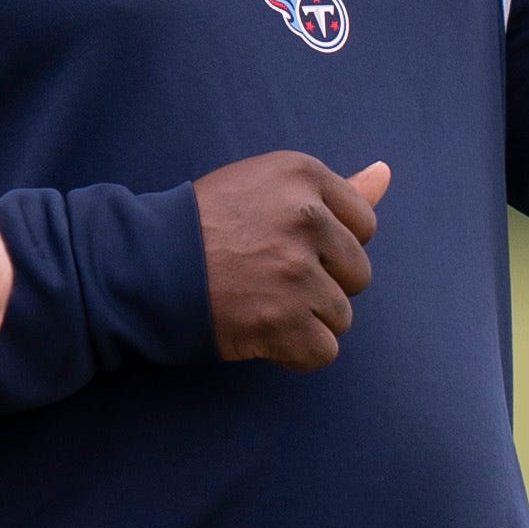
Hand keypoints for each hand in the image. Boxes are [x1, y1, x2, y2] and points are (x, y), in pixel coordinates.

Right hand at [195, 152, 390, 368]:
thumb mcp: (266, 187)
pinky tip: (261, 332)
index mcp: (303, 175)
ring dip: (305, 319)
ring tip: (258, 302)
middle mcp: (305, 217)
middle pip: (358, 273)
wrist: (142, 267)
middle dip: (321, 283)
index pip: (364, 225)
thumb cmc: (204, 225)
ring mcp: (295, 271)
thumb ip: (335, 190)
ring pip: (341, 315)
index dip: (328, 244)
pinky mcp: (282, 320)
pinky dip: (294, 353)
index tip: (286, 246)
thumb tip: (387, 174)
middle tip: (266, 276)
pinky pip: (323, 351)